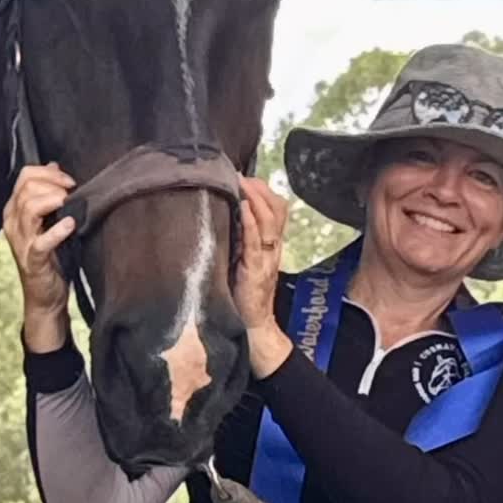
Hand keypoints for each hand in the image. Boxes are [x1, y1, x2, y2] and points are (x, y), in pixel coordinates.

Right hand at [2, 163, 76, 352]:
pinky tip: (70, 225)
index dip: (49, 173)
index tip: (69, 181)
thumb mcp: (46, 220)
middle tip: (73, 193)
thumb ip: (47, 193)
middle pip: (27, 189)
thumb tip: (53, 166)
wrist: (46, 295)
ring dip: (53, 201)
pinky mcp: (34, 260)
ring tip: (70, 205)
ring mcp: (22, 242)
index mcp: (15, 211)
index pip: (25, 176)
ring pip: (30, 208)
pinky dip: (57, 231)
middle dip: (53, 185)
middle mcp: (14, 224)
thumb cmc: (51, 255)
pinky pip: (42, 242)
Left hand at [234, 177, 291, 378]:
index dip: (265, 191)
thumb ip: (241, 241)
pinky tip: (242, 207)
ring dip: (255, 199)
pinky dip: (251, 222)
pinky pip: (256, 242)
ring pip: (270, 221)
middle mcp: (273, 249)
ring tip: (242, 183)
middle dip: (261, 190)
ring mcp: (266, 259)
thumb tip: (224, 217)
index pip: (277, 210)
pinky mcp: (255, 271)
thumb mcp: (244, 261)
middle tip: (242, 175)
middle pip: (278, 210)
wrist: (253, 327)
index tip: (247, 176)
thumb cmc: (243, 295)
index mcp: (271, 246)